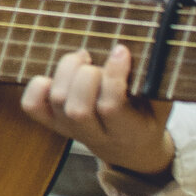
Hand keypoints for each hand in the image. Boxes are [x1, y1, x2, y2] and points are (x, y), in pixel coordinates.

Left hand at [20, 41, 174, 178]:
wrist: (131, 148)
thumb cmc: (148, 116)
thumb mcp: (162, 102)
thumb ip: (158, 81)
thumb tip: (153, 47)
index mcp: (128, 132)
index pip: (111, 107)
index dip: (113, 75)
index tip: (120, 50)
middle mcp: (95, 136)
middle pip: (77, 108)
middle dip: (86, 75)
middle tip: (97, 61)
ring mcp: (70, 131)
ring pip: (57, 101)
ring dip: (66, 71)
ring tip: (83, 59)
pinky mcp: (53, 123)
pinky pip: (32, 106)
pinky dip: (38, 86)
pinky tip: (57, 76)